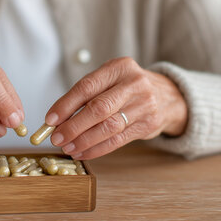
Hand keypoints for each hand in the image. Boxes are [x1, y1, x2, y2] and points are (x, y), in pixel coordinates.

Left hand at [45, 57, 187, 159]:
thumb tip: (57, 118)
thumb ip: (87, 95)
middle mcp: (134, 84)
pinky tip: (83, 152)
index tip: (50, 119)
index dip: (66, 104)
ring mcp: (144, 105)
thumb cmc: (129, 87)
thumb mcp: (111, 79)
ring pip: (108, 127)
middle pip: (98, 109)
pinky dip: (97, 149)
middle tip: (57, 137)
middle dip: (73, 126)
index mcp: (119, 67)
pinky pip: (118, 140)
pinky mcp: (148, 125)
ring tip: (68, 147)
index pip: (87, 86)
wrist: (169, 96)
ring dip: (84, 141)